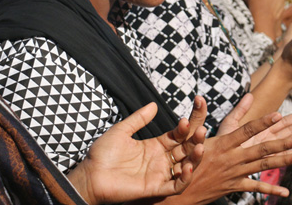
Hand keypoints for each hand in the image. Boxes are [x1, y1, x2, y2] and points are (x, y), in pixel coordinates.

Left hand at [67, 98, 207, 204]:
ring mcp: (159, 174)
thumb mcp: (121, 131)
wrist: (89, 176)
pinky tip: (188, 166)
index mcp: (155, 145)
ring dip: (195, 157)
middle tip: (201, 129)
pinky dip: (185, 178)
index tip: (190, 114)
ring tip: (199, 146)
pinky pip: (175, 185)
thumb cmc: (102, 154)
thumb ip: (138, 119)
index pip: (179, 134)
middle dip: (196, 139)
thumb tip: (153, 104)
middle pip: (186, 148)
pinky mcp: (155, 187)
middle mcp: (161, 159)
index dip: (187, 125)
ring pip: (185, 166)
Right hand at [173, 94, 291, 203]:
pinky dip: (271, 190)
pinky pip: (256, 187)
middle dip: (282, 144)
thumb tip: (200, 97)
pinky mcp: (235, 186)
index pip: (246, 130)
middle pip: (261, 150)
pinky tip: (286, 192)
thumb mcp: (189, 136)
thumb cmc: (183, 161)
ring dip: (284, 161)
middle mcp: (232, 159)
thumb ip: (198, 116)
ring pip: (263, 167)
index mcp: (222, 144)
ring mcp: (235, 174)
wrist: (177, 193)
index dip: (262, 122)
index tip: (278, 114)